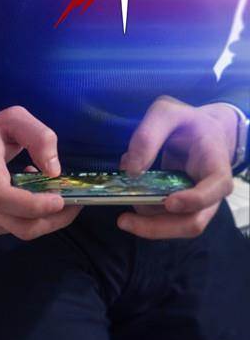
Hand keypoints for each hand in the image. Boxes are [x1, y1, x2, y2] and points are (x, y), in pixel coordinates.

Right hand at [0, 108, 81, 239]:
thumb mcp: (13, 119)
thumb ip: (38, 137)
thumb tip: (54, 170)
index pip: (2, 197)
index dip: (34, 204)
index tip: (60, 199)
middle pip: (20, 225)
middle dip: (54, 219)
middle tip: (73, 201)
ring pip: (20, 231)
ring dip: (44, 217)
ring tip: (49, 192)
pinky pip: (13, 230)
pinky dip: (31, 219)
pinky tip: (31, 198)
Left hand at [118, 96, 236, 238]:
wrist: (199, 129)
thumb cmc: (186, 121)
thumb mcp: (166, 112)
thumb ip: (147, 136)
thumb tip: (131, 171)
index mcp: (215, 162)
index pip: (217, 186)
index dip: (196, 199)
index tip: (169, 202)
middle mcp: (211, 190)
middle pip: (195, 221)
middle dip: (158, 227)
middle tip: (123, 221)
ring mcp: (197, 202)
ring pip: (178, 226)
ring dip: (147, 223)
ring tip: (122, 205)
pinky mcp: (180, 205)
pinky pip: (164, 219)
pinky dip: (144, 213)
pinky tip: (129, 195)